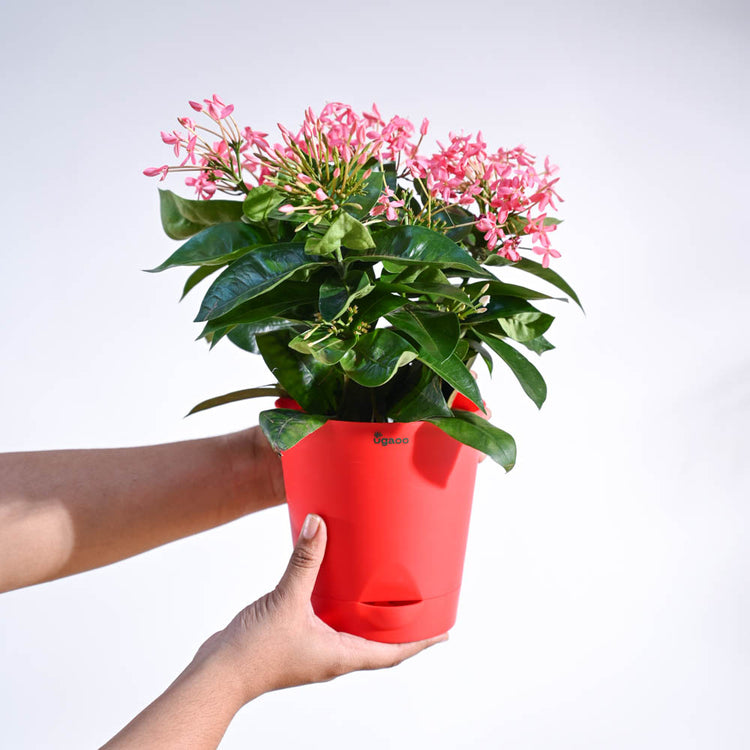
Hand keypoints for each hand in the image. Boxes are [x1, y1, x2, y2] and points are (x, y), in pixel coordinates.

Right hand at [198, 514, 446, 704]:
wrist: (217, 671)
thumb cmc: (254, 652)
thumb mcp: (286, 600)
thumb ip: (304, 560)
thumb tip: (318, 525)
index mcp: (341, 655)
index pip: (392, 653)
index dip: (420, 643)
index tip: (443, 633)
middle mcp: (333, 656)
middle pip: (379, 645)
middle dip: (400, 629)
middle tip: (420, 607)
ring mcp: (315, 650)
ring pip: (354, 634)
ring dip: (371, 618)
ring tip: (385, 593)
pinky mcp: (298, 640)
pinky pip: (331, 624)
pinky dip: (343, 608)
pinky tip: (337, 586)